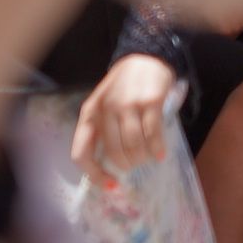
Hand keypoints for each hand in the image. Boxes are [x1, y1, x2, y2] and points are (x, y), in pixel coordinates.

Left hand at [74, 52, 177, 173]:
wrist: (146, 58)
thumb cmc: (124, 87)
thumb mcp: (104, 105)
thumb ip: (103, 129)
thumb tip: (110, 165)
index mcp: (89, 113)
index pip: (82, 152)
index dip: (95, 174)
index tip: (111, 184)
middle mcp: (105, 109)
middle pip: (113, 151)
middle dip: (126, 165)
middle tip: (134, 166)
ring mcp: (128, 105)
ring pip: (134, 144)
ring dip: (142, 158)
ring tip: (148, 159)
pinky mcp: (150, 101)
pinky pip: (153, 133)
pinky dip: (157, 148)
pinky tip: (160, 154)